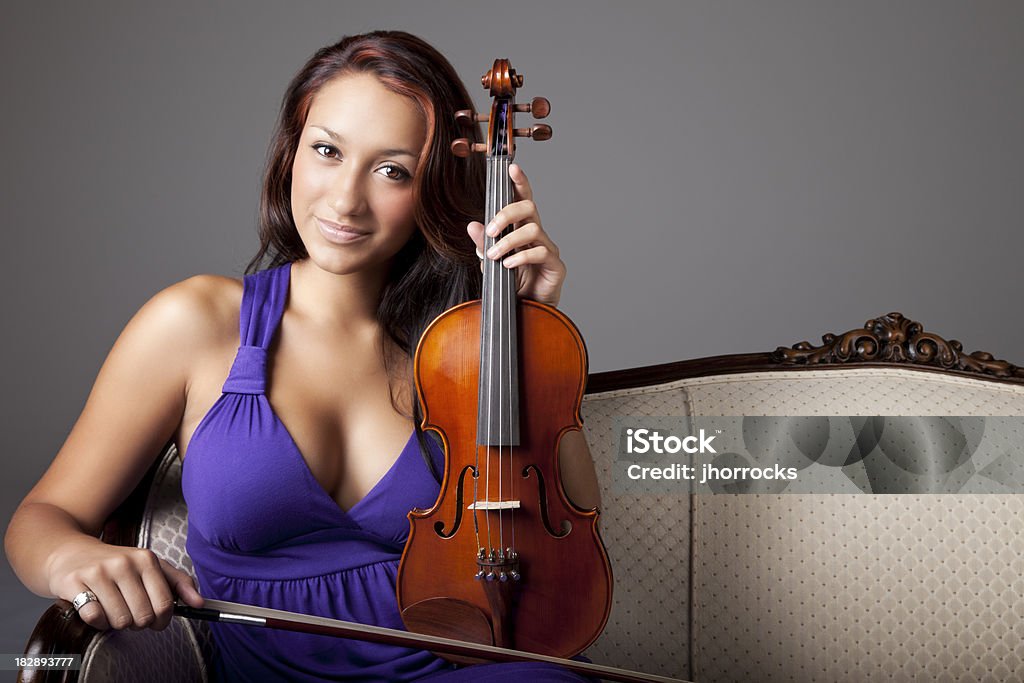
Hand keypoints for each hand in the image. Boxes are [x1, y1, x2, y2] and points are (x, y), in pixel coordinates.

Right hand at [47, 537, 203, 630]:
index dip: (161, 620)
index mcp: (146, 559)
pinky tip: (95, 608)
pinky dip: (97, 621)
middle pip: (142, 616)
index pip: (164, 604)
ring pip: (119, 620)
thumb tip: (199, 602)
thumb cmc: (116, 564)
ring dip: (116, 622)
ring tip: (112, 608)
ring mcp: (98, 572)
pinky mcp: (74, 583)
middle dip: (138, 622)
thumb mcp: (150, 566)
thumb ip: (179, 583)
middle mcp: (123, 563)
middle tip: (130, 613)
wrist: (71, 553)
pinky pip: (93, 617)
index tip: (156, 621)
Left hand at [467, 163, 565, 306]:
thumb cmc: (510, 286)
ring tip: (495, 257)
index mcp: (522, 230)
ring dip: (509, 241)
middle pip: (529, 207)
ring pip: (533, 229)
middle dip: (507, 214)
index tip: (512, 168)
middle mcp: (537, 235)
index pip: (522, 200)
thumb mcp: (491, 263)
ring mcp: (548, 249)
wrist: (525, 314)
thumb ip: (484, 244)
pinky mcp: (555, 267)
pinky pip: (541, 253)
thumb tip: (472, 225)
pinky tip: (507, 266)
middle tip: (491, 230)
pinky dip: (521, 257)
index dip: (520, 183)